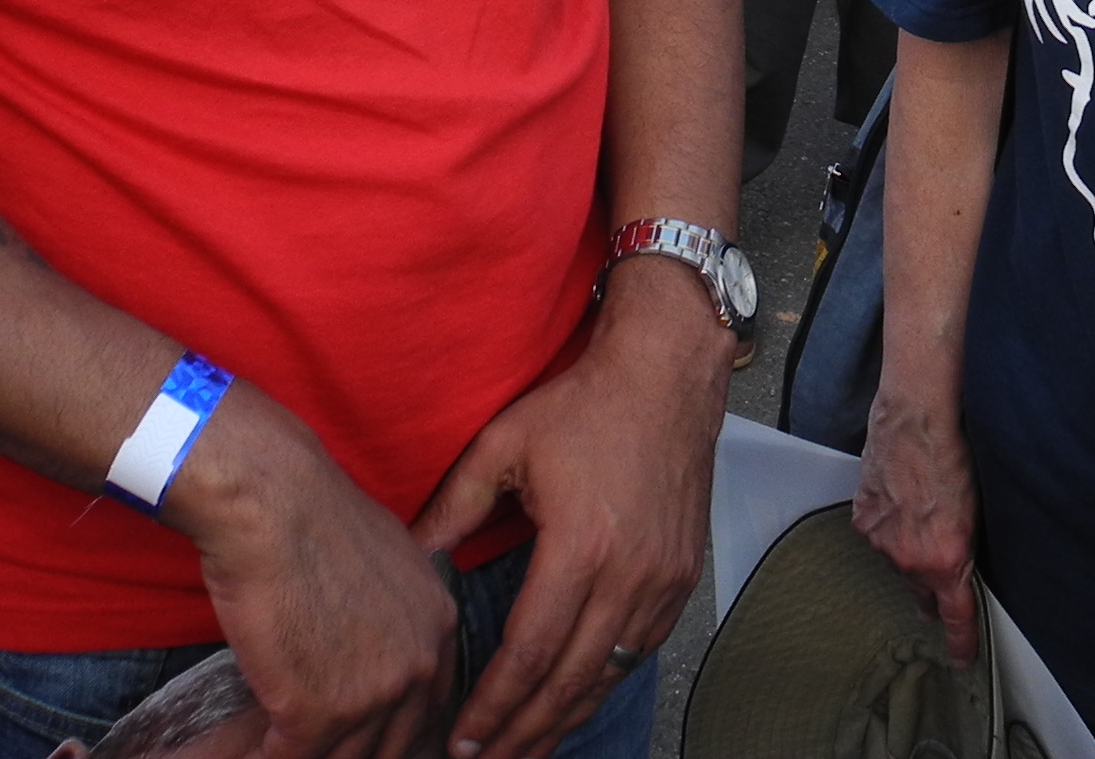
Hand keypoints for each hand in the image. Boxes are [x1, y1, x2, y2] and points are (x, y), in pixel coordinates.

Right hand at [168, 392, 460, 758]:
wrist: (272, 502)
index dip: (391, 730)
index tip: (362, 736)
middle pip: (391, 744)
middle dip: (354, 750)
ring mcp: (372, 695)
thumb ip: (394, 613)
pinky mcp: (315, 713)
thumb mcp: (388, 559)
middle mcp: (418, 665)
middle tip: (319, 746)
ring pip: (342, 758)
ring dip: (309, 756)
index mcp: (440, 626)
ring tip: (283, 750)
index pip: (427, 708)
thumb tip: (369, 643)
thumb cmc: (314, 516)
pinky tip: (253, 754)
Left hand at [409, 266, 727, 758]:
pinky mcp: (682, 576)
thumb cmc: (585, 404)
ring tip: (526, 749)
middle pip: (569, 683)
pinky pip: (641, 651)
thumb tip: (413, 559)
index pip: (529, 655)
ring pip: (608, 676)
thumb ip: (454, 509)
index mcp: (579, 547)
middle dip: (523, 732)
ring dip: (564, 720)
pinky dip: (604, 683)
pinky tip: (576, 699)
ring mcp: (662, 580)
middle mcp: (627, 575)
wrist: (667, 374)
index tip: (462, 740)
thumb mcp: (504, 445)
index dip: (493, 707)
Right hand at [854, 386, 980, 664]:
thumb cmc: (955, 456)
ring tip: (921, 514)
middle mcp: (911, 560)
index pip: (955, 617)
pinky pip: (879, 535)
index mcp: (946, 561)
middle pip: (922, 592)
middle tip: (939, 576)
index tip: (960, 661)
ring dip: (909, 549)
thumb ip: (966, 549)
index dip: (960, 643)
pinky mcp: (863, 519)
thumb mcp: (977, 512)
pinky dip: (889, 525)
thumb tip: (961, 567)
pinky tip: (899, 499)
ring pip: (898, 562)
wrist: (917, 419)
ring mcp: (882, 541)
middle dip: (932, 591)